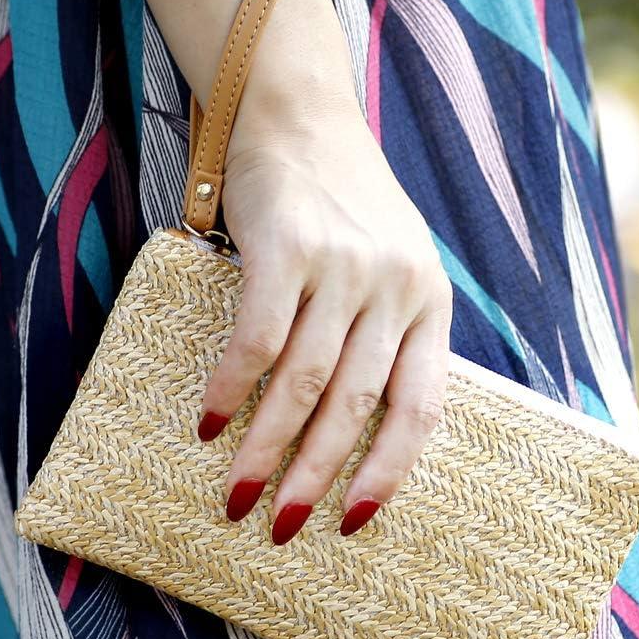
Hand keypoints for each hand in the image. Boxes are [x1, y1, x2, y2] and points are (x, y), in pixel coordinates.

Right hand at [194, 0, 453, 543]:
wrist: (299, 111)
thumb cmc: (341, 205)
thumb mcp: (392, 266)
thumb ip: (385, 333)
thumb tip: (347, 433)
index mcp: (429, 303)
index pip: (422, 408)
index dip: (389, 471)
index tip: (354, 522)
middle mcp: (396, 287)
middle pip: (357, 405)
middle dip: (316, 477)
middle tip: (280, 528)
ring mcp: (345, 265)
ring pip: (306, 382)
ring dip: (266, 447)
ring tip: (236, 495)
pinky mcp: (289, 245)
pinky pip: (258, 338)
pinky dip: (231, 388)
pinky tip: (209, 423)